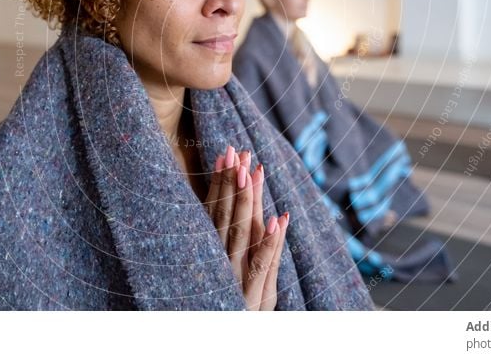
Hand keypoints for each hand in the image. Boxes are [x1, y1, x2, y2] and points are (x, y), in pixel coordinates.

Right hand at [205, 145, 289, 309]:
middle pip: (227, 216)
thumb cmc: (226, 306)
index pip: (215, 211)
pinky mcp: (255, 295)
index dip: (221, 182)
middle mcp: (222, 262)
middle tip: (237, 151)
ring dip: (247, 201)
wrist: (227, 338)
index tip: (226, 154)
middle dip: (233, 182)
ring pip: (242, 232)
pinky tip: (277, 220)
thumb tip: (237, 207)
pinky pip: (264, 265)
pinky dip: (270, 243)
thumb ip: (228, 243)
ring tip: (252, 171)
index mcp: (214, 253)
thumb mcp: (225, 274)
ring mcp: (238, 277)